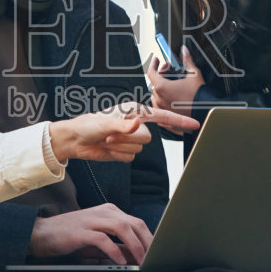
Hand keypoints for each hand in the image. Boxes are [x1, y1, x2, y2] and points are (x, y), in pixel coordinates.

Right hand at [29, 204, 152, 264]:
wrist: (42, 234)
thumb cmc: (71, 237)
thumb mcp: (98, 241)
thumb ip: (117, 246)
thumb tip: (136, 257)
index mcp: (110, 211)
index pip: (137, 222)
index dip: (149, 238)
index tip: (156, 254)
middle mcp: (104, 212)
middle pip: (134, 224)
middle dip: (147, 242)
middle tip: (153, 259)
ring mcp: (92, 220)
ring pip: (122, 228)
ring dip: (134, 246)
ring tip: (140, 261)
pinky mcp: (81, 231)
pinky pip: (103, 239)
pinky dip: (114, 251)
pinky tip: (120, 262)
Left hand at [48, 103, 200, 162]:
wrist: (76, 140)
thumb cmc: (88, 125)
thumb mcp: (105, 123)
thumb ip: (123, 125)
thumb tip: (138, 124)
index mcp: (135, 112)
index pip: (162, 117)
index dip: (179, 120)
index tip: (195, 124)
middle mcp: (136, 125)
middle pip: (147, 139)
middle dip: (127, 139)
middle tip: (110, 135)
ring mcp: (131, 139)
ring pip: (138, 150)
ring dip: (120, 147)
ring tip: (107, 141)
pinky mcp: (125, 151)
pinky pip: (130, 158)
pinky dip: (117, 155)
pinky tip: (108, 149)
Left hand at [145, 45, 204, 115]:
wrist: (208, 114)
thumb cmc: (200, 96)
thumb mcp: (194, 74)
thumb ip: (187, 60)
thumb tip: (184, 51)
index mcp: (162, 87)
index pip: (151, 72)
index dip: (154, 64)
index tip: (157, 60)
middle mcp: (159, 99)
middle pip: (154, 84)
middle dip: (161, 75)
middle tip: (170, 71)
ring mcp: (163, 110)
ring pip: (156, 97)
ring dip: (161, 89)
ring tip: (171, 86)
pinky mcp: (167, 120)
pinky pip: (161, 109)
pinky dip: (164, 103)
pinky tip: (172, 99)